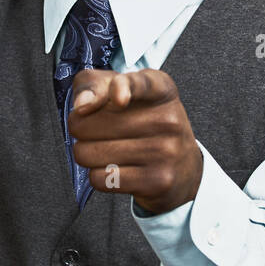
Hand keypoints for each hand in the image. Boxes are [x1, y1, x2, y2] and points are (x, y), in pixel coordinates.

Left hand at [68, 67, 203, 214]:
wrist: (183, 165)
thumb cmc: (144, 121)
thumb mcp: (123, 90)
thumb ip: (94, 85)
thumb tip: (81, 104)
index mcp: (160, 88)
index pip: (139, 84)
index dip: (121, 89)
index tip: (117, 99)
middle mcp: (167, 118)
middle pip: (89, 124)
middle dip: (81, 129)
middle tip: (97, 130)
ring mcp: (165, 151)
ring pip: (89, 154)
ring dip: (86, 154)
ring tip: (107, 149)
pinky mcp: (157, 181)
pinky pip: (100, 179)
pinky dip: (98, 176)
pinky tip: (116, 169)